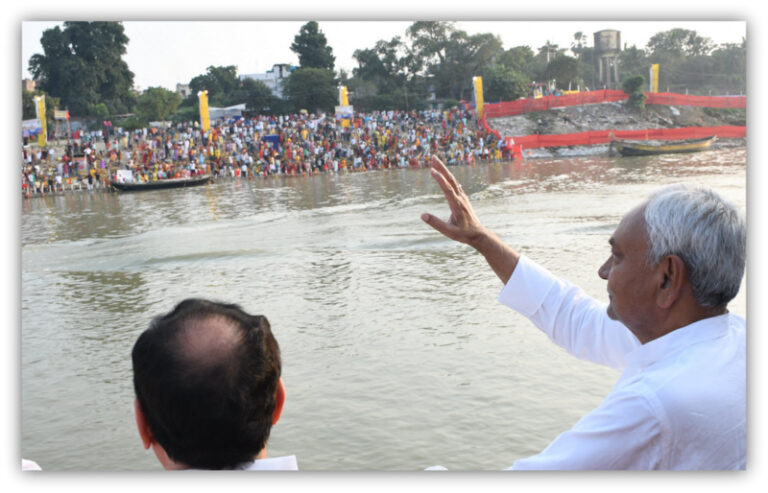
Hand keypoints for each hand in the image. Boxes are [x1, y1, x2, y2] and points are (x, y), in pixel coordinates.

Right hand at [421, 155, 519, 283]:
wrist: (479, 235)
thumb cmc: (464, 234)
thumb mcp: (449, 232)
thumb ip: (436, 223)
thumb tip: (423, 215)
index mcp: (456, 205)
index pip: (447, 188)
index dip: (439, 179)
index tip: (431, 170)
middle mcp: (460, 198)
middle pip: (450, 179)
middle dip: (441, 168)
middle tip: (433, 157)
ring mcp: (463, 198)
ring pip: (453, 181)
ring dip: (444, 171)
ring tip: (435, 163)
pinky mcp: (463, 200)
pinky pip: (455, 185)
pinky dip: (448, 178)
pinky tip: (445, 177)